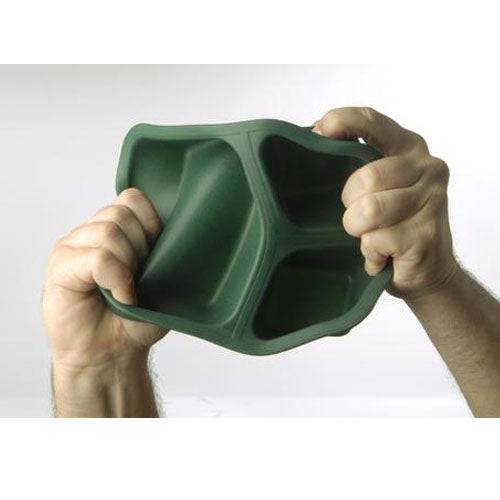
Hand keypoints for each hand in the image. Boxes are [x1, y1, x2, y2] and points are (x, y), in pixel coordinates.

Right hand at [43, 188, 165, 415]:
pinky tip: (120, 296)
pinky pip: (97, 257)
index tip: (157, 255)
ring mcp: (73, 247)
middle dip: (141, 247)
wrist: (111, 354)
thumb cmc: (134, 320)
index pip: (133, 199)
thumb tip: (188, 235)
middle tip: (140, 279)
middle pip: (121, 213)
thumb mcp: (163, 283)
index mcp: (115, 230)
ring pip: (108, 232)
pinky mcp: (60, 267)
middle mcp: (91, 233)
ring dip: (128, 264)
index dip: (151, 223)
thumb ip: (168, 254)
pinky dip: (116, 277)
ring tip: (128, 290)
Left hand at [313, 107, 457, 298]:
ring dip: (359, 231)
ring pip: (369, 210)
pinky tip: (382, 256)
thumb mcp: (379, 188)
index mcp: (410, 148)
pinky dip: (370, 254)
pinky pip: (375, 240)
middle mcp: (427, 168)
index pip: (373, 121)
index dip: (343, 122)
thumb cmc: (395, 226)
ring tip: (370, 238)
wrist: (430, 272)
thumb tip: (315, 135)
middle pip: (366, 177)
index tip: (319, 132)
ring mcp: (432, 201)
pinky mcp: (427, 235)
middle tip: (360, 219)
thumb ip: (359, 164)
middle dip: (350, 204)